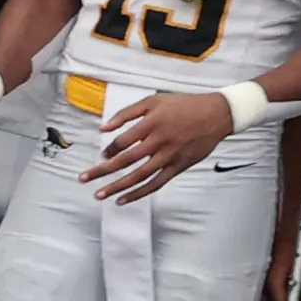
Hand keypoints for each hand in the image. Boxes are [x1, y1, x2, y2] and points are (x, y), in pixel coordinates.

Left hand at [85, 88, 236, 200]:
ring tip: (99, 195)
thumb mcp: (154, 100)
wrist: (217, 114)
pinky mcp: (179, 167)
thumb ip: (127, 113)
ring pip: (138, 176)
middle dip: (101, 171)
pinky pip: (156, 184)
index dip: (109, 150)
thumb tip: (103, 127)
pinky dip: (139, 193)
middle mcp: (158, 141)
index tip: (103, 155)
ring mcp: (169, 156)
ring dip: (117, 187)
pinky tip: (124, 200)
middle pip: (125, 160)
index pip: (122, 142)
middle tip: (83, 179)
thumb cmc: (184, 105)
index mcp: (151, 123)